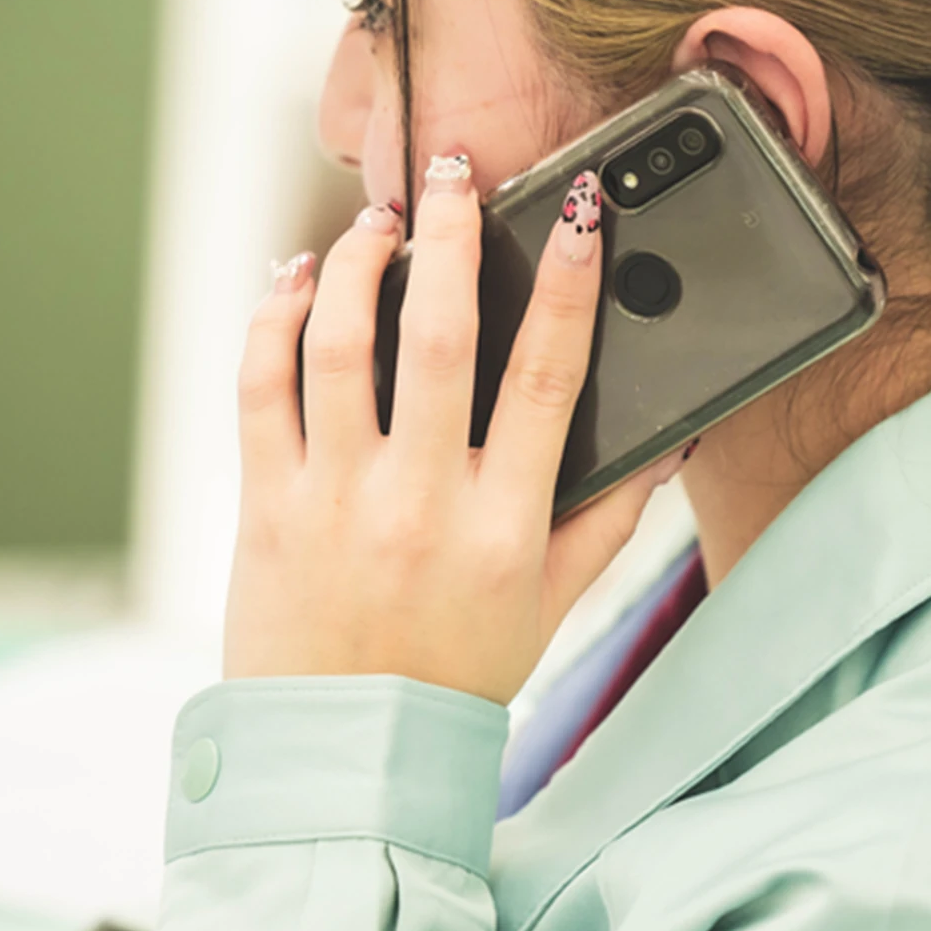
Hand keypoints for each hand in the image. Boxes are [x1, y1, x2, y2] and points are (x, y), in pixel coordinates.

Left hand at [226, 157, 685, 704]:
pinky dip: (272, 320)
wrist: (350, 755)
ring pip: (340, 345)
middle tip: (459, 174)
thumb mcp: (552, 605)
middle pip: (441, 335)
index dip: (571, 285)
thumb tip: (669, 443)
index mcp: (505, 525)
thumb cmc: (457, 672)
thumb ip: (611, 521)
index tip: (579, 213)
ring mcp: (335, 501)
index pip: (550, 379)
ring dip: (357, 263)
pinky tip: (292, 282)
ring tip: (377, 223)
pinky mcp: (265, 506)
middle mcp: (421, 503)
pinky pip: (261, 387)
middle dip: (455, 235)